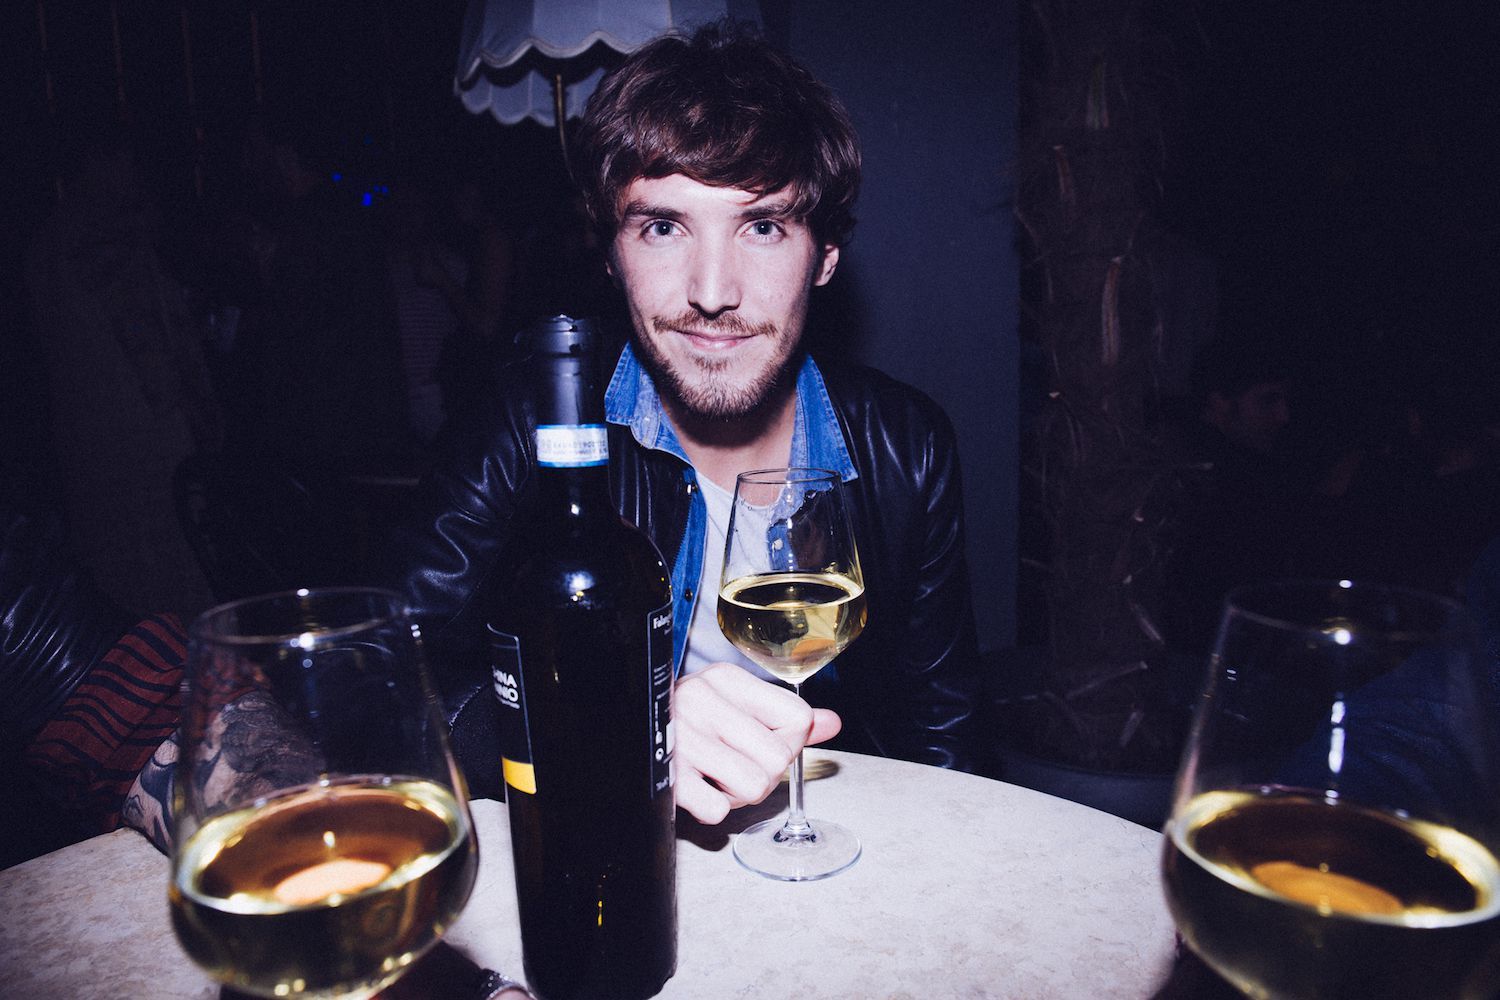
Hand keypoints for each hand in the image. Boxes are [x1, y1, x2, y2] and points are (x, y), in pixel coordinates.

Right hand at [671, 662, 840, 823]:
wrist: (624, 725)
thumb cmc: (686, 721)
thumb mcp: (733, 705)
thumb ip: (786, 717)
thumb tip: (833, 724)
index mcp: (725, 679)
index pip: (797, 718)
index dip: (789, 741)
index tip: (763, 741)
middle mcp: (702, 700)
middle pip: (779, 758)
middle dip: (765, 774)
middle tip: (737, 766)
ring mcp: (681, 738)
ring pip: (755, 786)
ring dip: (740, 794)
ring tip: (717, 778)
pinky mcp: (667, 776)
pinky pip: (718, 811)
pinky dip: (713, 809)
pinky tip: (698, 789)